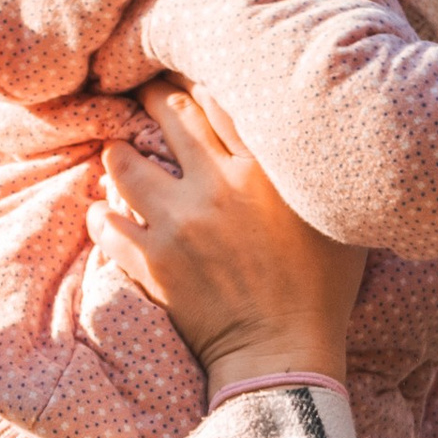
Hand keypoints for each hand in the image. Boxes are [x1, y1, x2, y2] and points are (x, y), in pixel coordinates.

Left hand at [89, 80, 366, 387]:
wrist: (283, 353)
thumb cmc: (322, 291)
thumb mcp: (336, 220)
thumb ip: (311, 175)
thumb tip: (311, 141)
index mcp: (264, 168)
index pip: (217, 100)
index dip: (197, 86)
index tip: (187, 84)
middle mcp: (217, 185)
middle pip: (170, 116)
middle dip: (154, 101)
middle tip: (146, 99)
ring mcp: (179, 222)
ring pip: (125, 163)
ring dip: (119, 154)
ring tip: (118, 154)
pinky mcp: (151, 260)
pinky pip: (107, 223)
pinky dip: (101, 214)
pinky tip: (103, 211)